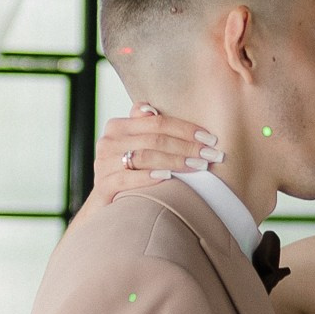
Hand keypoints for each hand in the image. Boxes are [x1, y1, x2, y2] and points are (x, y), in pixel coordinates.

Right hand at [92, 105, 222, 210]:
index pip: (157, 122)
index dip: (186, 129)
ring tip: (199, 166)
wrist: (106, 205)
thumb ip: (145, 127)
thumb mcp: (136, 147)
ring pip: (144, 157)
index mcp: (118, 126)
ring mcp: (103, 164)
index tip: (210, 139)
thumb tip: (150, 108)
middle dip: (187, 146)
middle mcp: (108, 142)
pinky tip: (168, 177)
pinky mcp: (103, 186)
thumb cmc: (128, 173)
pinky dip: (148, 177)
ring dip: (175, 161)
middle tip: (211, 155)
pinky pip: (127, 179)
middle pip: (154, 139)